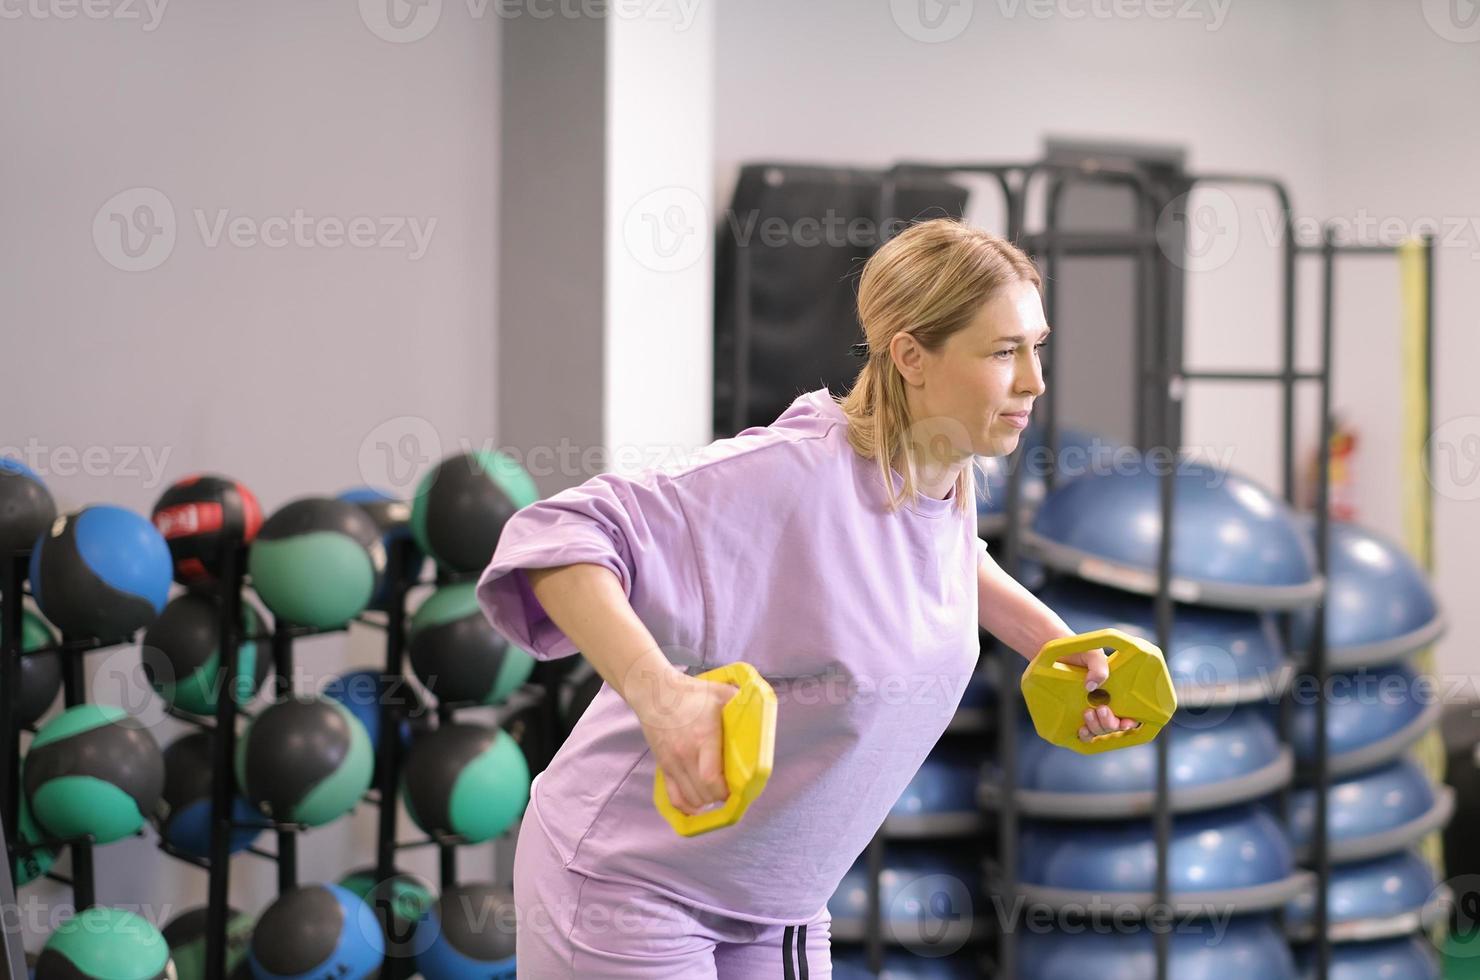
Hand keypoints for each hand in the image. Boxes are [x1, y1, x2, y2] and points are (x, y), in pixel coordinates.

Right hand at [632, 671, 737, 815]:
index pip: (711, 778)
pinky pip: (673, 796)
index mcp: (703, 738)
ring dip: (705, 801)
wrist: (656, 692)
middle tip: (729, 790)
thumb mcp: (721, 692)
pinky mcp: (662, 766)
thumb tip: (763, 714)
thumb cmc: (692, 693)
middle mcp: (686, 754)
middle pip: (703, 793)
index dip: (725, 791)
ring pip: (690, 798)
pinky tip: (697, 805)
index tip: (736, 788)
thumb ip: (743, 703)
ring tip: (715, 793)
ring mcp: (672, 762)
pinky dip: (686, 806)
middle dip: (719, 797)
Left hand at [1058, 648, 1140, 743]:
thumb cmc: (1078, 653)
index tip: (1126, 721)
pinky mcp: (1072, 717)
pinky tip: (1081, 729)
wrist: (1055, 653)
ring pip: (1099, 732)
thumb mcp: (1092, 654)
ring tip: (1088, 713)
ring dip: (1097, 728)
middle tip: (1102, 709)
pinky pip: (1082, 734)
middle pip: (1114, 726)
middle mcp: (1104, 705)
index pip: (1130, 713)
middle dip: (1111, 723)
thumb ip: (1098, 666)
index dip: (1131, 722)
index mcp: (1115, 693)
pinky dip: (1084, 735)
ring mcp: (1089, 712)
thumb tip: (1091, 686)